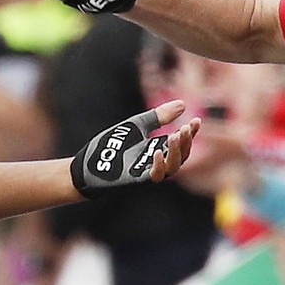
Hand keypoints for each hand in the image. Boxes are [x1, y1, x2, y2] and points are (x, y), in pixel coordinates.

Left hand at [70, 99, 199, 196]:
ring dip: (177, 152)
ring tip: (175, 135)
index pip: (181, 142)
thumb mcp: (138, 125)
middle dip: (186, 142)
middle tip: (186, 128)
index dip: (191, 133)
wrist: (88, 164)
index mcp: (158, 148)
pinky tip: (157, 151)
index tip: (197, 121)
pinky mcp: (138, 180)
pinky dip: (159, 164)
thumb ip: (159, 116)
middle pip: (181, 156)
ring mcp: (149, 172)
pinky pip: (155, 176)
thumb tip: (183, 104)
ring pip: (173, 166)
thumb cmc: (112, 146)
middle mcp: (157, 162)